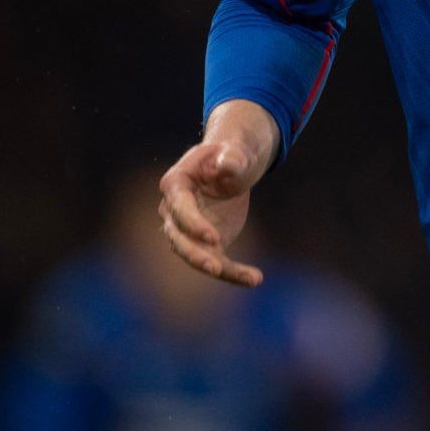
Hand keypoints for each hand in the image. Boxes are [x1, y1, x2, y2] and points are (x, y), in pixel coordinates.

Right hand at [158, 139, 264, 286]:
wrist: (234, 165)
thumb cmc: (230, 154)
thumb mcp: (234, 151)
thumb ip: (232, 158)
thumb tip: (228, 165)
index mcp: (176, 183)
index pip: (179, 208)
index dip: (193, 224)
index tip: (214, 238)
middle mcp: (174, 210)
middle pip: (179, 238)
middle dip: (196, 255)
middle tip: (216, 268)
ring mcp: (188, 230)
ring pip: (196, 255)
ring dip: (220, 269)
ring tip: (251, 278)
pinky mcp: (206, 244)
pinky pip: (218, 262)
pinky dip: (235, 273)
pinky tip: (255, 279)